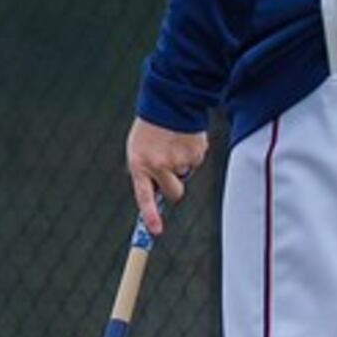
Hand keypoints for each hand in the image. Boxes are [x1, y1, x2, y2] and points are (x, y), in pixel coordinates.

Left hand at [126, 118, 209, 236]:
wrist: (168, 104)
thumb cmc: (150, 131)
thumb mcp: (139, 151)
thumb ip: (147, 171)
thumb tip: (160, 194)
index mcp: (139, 165)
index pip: (144, 197)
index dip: (150, 216)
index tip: (156, 232)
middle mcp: (159, 165)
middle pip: (175, 193)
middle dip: (175, 186)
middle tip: (170, 169)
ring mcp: (178, 160)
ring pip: (186, 175)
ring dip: (183, 165)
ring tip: (173, 144)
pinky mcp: (196, 153)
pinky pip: (196, 162)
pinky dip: (192, 154)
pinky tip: (184, 139)